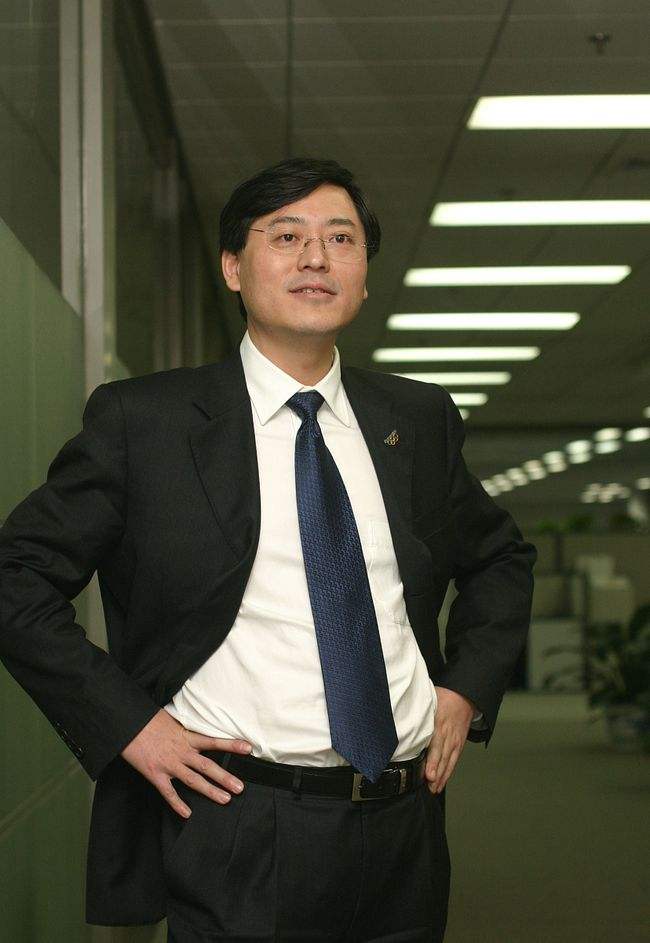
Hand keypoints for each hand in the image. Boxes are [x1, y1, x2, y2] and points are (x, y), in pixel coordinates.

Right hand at [120, 708, 252, 817]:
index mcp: (185, 736)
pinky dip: (177, 804)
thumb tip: (192, 726)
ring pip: (193, 780)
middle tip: (241, 788)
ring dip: (210, 790)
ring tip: (226, 799)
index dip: (231, 744)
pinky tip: (187, 813)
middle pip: (207, 766)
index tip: (249, 748)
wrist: (126, 724)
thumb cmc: (146, 718)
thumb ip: (183, 727)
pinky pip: (168, 792)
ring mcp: (168, 764)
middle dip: (225, 777)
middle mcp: (180, 751)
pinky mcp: (155, 774)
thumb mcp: (170, 718)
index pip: (213, 741)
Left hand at [425, 686, 474, 793]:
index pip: (435, 744)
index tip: (427, 772)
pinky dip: (447, 773)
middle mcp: (448, 734)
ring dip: (441, 776)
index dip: (432, 760)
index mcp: (438, 723)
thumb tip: (397, 718)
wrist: (464, 697)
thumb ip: (415, 710)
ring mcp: (454, 741)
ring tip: (433, 789)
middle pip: (442, 756)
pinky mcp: (459, 746)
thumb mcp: (428, 699)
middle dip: (436, 772)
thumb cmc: (442, 698)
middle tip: (429, 784)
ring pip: (448, 762)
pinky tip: (440, 783)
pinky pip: (453, 762)